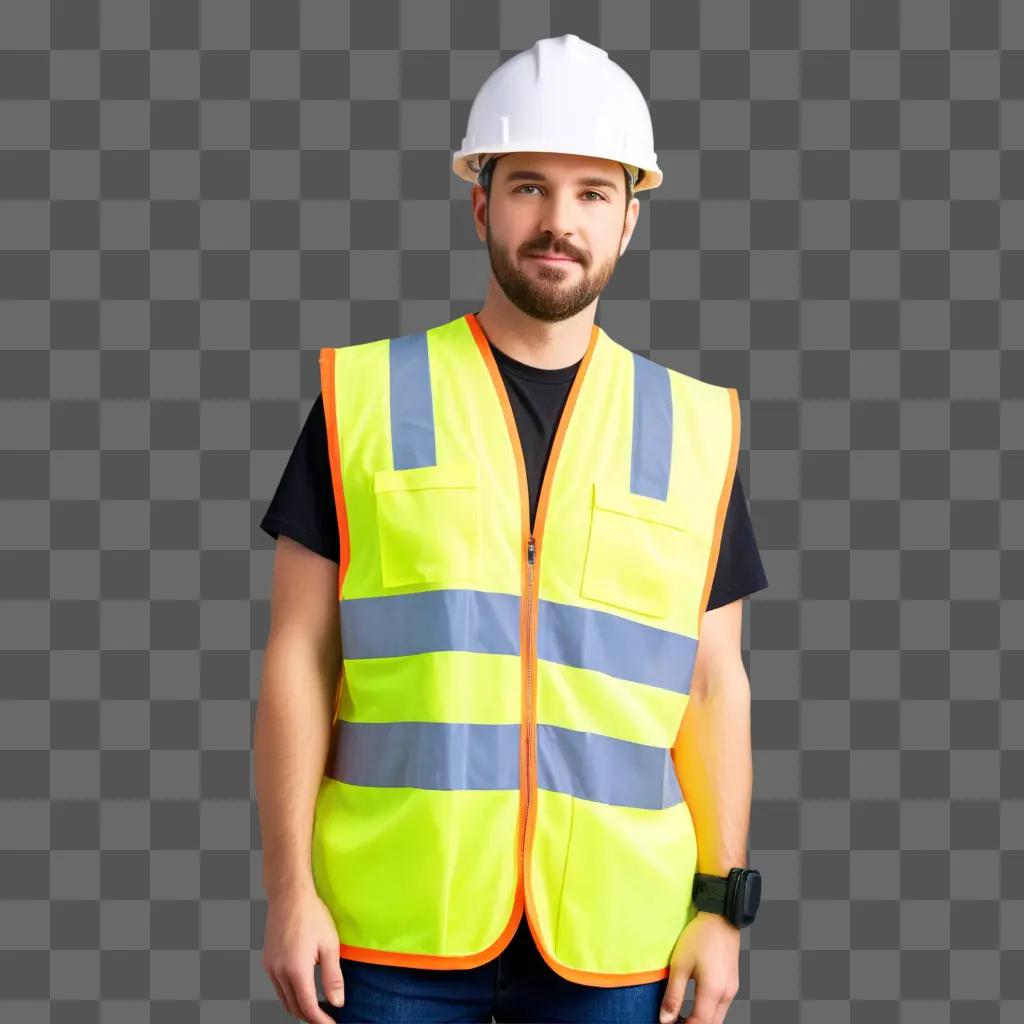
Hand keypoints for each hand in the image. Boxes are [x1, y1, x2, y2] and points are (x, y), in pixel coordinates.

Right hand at [262, 884, 344, 1021]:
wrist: (289, 895)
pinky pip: (278, 987)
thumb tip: (337, 1002)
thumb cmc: (312, 915)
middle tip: (326, 1017)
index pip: (308, 1007)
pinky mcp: (267, 961)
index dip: (320, 1020)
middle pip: (294, 1007)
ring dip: (299, 1006)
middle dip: (310, 1016)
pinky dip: (290, 993)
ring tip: (317, 1006)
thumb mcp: (330, 945)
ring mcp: (270, 967)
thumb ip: (333, 977)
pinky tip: (303, 987)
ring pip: (284, 999)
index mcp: (296, 969)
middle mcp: (279, 972)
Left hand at [658, 911, 739, 1023]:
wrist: (720, 917)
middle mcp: (727, 995)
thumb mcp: (680, 965)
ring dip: (701, 1021)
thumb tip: (665, 1019)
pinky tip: (695, 1006)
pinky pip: (721, 1008)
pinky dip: (708, 1013)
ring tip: (681, 1017)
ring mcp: (732, 990)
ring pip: (717, 1018)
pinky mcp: (732, 984)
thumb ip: (674, 994)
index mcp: (713, 991)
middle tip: (673, 1022)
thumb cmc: (699, 937)